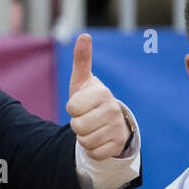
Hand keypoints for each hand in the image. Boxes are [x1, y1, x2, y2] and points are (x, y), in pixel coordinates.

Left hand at [65, 34, 131, 160]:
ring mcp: (117, 128)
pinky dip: (91, 149)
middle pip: (77, 126)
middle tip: (85, 118)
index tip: (80, 105)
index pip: (73, 108)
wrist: (109, 122)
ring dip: (83, 137)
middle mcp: (113, 110)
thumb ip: (82, 60)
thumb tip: (84, 35)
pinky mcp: (117, 145)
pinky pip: (94, 153)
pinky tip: (98, 139)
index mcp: (103, 93)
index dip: (72, 108)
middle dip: (77, 124)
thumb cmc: (90, 100)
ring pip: (85, 141)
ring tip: (91, 128)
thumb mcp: (83, 81)